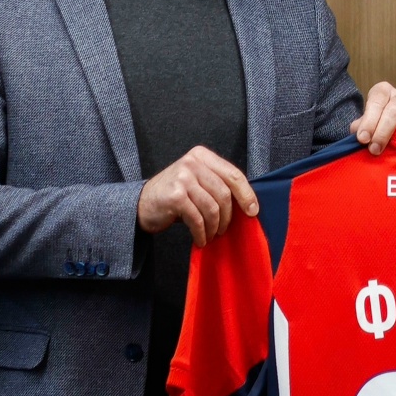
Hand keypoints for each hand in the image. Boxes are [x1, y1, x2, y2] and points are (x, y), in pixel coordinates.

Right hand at [137, 145, 257, 245]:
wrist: (142, 203)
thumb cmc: (176, 195)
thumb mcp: (197, 181)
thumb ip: (218, 184)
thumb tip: (247, 203)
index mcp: (202, 155)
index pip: (233, 174)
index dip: (246, 195)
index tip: (253, 211)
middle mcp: (192, 162)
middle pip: (224, 193)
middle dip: (228, 216)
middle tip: (224, 230)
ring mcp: (182, 178)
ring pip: (212, 208)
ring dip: (214, 227)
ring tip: (211, 235)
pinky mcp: (175, 196)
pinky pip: (197, 219)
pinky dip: (202, 233)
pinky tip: (201, 239)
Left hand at [351, 82, 395, 153]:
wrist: (394, 127)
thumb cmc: (376, 123)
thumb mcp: (365, 122)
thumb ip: (360, 127)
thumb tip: (360, 136)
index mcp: (383, 91)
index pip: (377, 100)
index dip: (369, 120)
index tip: (363, 138)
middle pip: (394, 109)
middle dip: (383, 131)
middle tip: (374, 149)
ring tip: (387, 153)